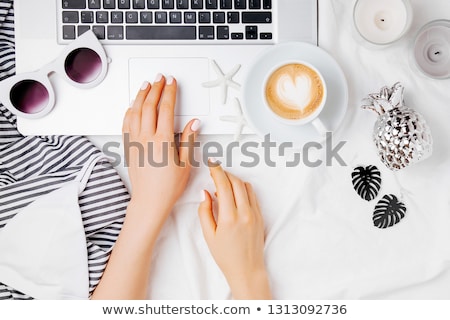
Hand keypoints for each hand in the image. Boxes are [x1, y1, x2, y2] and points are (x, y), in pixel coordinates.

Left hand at [122, 74, 199, 226]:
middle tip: (160, 78)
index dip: (169, 92)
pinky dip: (129, 111)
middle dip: (155, 89)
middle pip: (149, 106)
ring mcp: (135, 142)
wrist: (149, 201)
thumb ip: (189, 140)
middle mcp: (146, 138)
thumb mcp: (186, 164)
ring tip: (146, 85)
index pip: (166, 109)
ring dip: (141, 96)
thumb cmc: (168, 187)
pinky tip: (132, 106)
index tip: (172, 83)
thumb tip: (194, 123)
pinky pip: (126, 123)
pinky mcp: (129, 147)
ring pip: (135, 111)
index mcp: (162, 141)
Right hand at [198, 161, 271, 299]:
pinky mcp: (260, 216)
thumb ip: (205, 212)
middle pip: (236, 182)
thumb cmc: (226, 256)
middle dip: (225, 173)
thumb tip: (205, 193)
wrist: (247, 270)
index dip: (217, 171)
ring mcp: (254, 214)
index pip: (224, 185)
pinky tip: (234, 194)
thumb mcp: (209, 235)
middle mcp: (244, 213)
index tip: (211, 163)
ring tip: (223, 184)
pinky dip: (242, 189)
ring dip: (234, 180)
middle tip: (215, 172)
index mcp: (229, 217)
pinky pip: (252, 195)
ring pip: (246, 186)